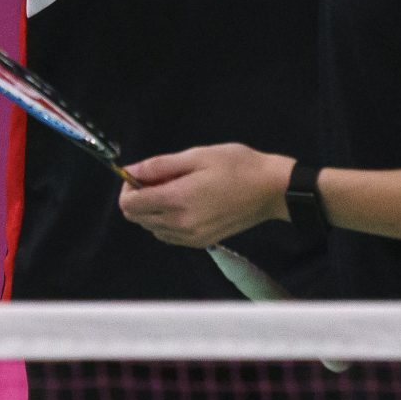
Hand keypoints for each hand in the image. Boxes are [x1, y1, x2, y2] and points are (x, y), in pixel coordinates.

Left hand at [117, 143, 290, 248]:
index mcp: (177, 200)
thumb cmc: (237, 166)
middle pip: (137, 218)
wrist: (272, 190)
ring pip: (151, 228)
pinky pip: (168, 236)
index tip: (141, 174)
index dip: (128, 187)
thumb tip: (130, 171)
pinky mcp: (201, 243)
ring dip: (152, 210)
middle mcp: (180, 224)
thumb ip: (160, 166)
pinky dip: (165, 222)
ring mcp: (191, 237)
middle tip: (160, 178)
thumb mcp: (197, 156)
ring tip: (174, 190)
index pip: (130, 205)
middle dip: (139, 198)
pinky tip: (182, 205)